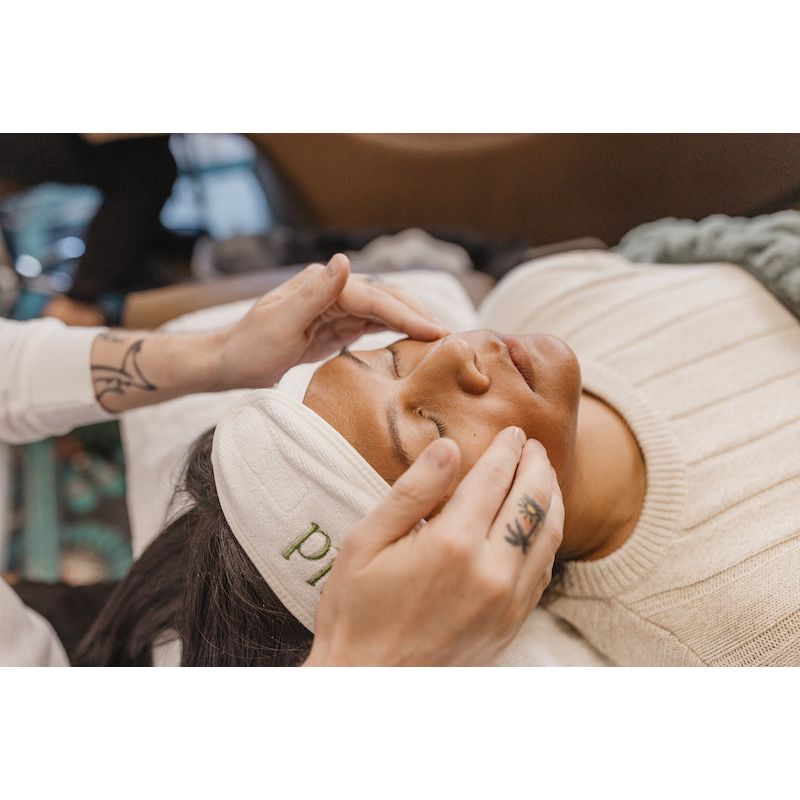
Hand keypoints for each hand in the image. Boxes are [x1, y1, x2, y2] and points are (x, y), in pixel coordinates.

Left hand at [213, 253, 448, 389]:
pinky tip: (413, 343)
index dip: (407, 314)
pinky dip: (396, 332)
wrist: (230, 363)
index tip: (436, 332)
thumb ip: (315, 293)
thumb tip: (345, 259)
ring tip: (441, 341)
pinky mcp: (337, 327)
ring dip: (412, 323)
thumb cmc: (250, 346)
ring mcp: (336, 308)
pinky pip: (373, 326)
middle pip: (386, 299)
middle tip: (450, 337)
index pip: (374, 298)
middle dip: (418, 315)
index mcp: (321, 284)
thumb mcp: (279, 322)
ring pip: (384, 312)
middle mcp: (333, 290)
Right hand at [304, 427, 564, 665]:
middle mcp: (490, 571)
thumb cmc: (356, 610)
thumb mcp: (366, 542)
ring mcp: (506, 603)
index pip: (494, 480)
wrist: (366, 686)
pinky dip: (547, 538)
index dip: (507, 450)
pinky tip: (539, 524)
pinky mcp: (510, 625)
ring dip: (551, 498)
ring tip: (544, 475)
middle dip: (537, 466)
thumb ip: (413, 492)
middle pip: (532, 502)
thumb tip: (450, 447)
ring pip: (548, 536)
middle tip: (533, 446)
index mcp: (453, 544)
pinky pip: (543, 571)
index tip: (513, 432)